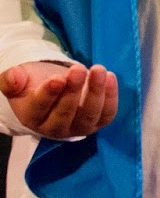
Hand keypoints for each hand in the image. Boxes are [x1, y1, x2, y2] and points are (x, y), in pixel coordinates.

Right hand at [2, 61, 117, 138]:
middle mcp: (55, 128)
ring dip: (96, 92)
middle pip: (65, 113)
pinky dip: (111, 97)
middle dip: (72, 91)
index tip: (57, 78)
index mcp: (32, 117)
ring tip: (98, 70)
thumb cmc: (34, 85)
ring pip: (89, 115)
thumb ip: (11, 80)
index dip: (48, 94)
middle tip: (77, 69)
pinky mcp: (98, 121)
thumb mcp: (18, 81)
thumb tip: (14, 76)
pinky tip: (110, 76)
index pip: (39, 109)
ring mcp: (78, 126)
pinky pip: (107, 113)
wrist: (56, 89)